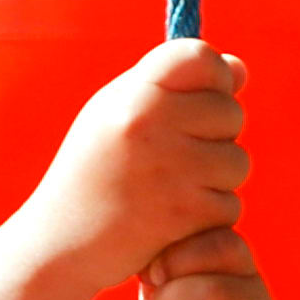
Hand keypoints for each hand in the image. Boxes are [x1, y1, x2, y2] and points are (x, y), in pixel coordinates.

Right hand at [16, 41, 248, 294]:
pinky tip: (172, 220)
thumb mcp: (120, 115)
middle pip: (230, 111)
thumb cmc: (95, 171)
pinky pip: (229, 206)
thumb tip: (239, 68)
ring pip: (237, 162)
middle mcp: (150, 123)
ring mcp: (169, 169)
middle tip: (177, 158)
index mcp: (133, 92)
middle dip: (217, 136)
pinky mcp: (183, 214)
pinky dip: (208, 218)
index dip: (215, 76)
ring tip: (172, 189)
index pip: (201, 57)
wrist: (60, 242)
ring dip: (216, 180)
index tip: (203, 98)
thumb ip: (177, 89)